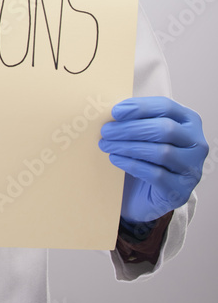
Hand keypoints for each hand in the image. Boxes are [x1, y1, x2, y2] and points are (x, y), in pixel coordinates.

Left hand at [99, 96, 207, 223]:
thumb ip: (136, 120)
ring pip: (162, 152)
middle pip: (165, 129)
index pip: (167, 107)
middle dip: (131, 128)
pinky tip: (115, 159)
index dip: (140, 108)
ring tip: (106, 144)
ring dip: (128, 146)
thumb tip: (115, 112)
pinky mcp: (181, 190)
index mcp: (190, 122)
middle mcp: (197, 144)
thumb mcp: (143, 134)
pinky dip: (131, 164)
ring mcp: (192, 169)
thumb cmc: (145, 157)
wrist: (147, 194)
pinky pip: (156, 174)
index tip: (115, 112)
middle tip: (106, 131)